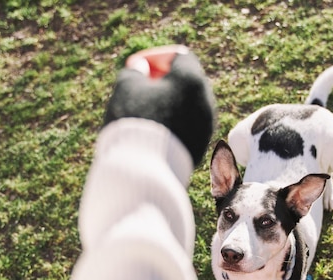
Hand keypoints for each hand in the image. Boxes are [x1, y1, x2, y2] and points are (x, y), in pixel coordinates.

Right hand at [103, 45, 215, 165]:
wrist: (145, 169)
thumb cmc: (135, 121)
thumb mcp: (126, 87)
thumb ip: (134, 71)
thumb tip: (141, 69)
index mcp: (191, 79)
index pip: (179, 57)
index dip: (157, 58)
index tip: (139, 67)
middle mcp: (206, 101)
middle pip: (188, 82)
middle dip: (165, 82)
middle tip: (142, 89)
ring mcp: (206, 126)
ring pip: (190, 107)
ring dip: (171, 105)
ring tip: (146, 114)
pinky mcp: (202, 147)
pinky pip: (189, 128)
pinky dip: (175, 125)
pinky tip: (154, 133)